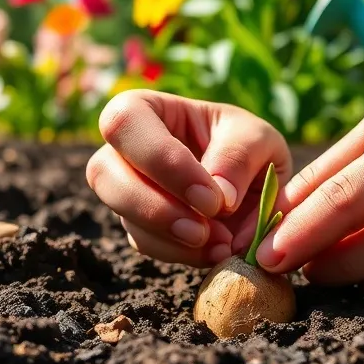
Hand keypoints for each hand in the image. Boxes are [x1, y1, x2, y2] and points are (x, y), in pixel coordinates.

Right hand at [86, 90, 290, 266]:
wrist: (260, 188)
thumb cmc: (251, 149)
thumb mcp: (258, 140)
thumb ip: (238, 158)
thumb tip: (218, 196)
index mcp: (148, 110)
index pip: (125, 121)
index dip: (161, 160)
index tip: (211, 197)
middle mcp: (125, 150)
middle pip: (103, 172)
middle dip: (156, 207)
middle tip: (206, 228)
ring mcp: (128, 190)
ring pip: (122, 214)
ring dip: (169, 235)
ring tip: (220, 244)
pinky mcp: (140, 226)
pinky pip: (144, 243)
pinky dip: (181, 253)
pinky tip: (215, 252)